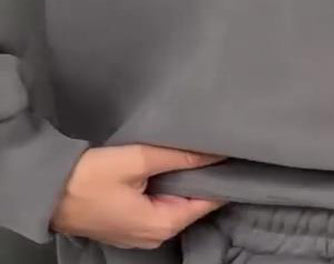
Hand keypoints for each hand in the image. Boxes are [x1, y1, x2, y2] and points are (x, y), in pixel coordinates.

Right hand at [50, 143, 228, 248]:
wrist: (48, 191)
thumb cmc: (91, 178)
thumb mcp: (139, 161)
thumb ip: (179, 157)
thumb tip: (216, 153)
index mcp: (162, 224)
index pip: (208, 203)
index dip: (224, 179)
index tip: (237, 156)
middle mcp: (156, 234)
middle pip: (195, 203)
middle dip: (207, 177)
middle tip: (222, 146)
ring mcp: (142, 231)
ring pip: (178, 202)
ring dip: (187, 179)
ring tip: (203, 150)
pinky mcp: (131, 221)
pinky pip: (162, 203)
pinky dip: (171, 185)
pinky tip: (176, 164)